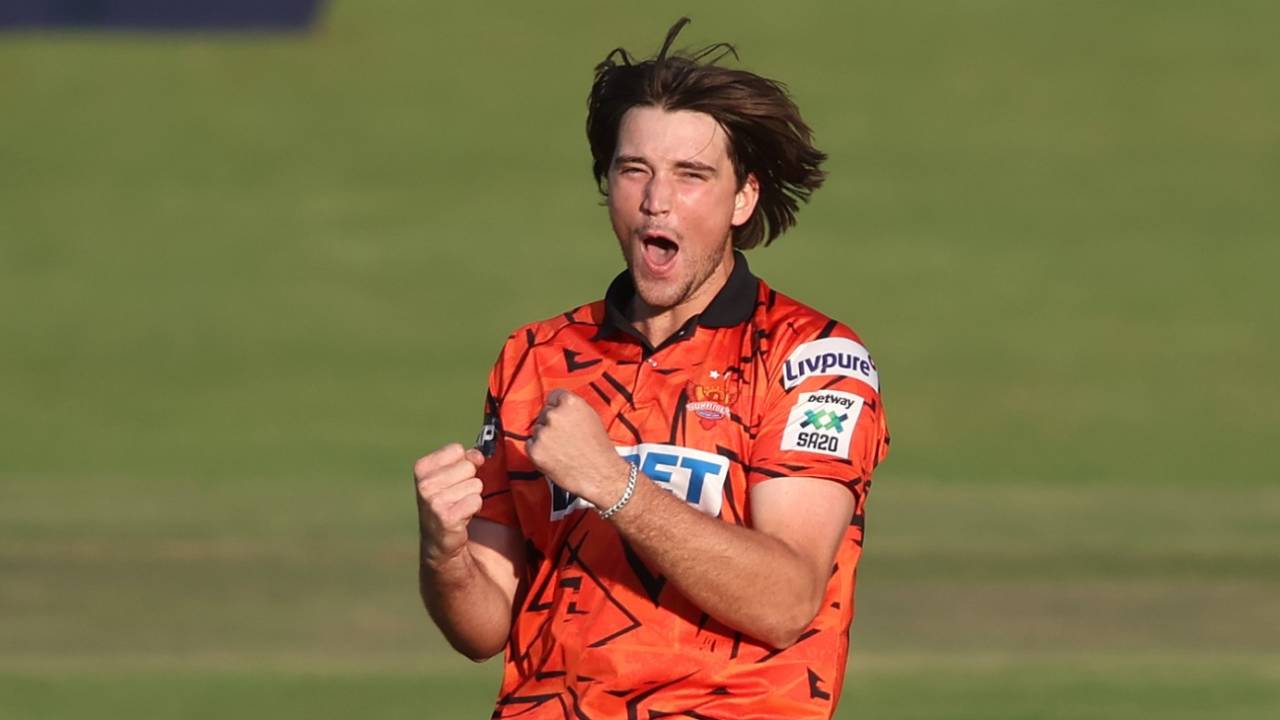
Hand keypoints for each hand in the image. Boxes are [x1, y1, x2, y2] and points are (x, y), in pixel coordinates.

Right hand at [414, 443, 485, 565]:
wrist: (440, 541)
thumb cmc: (449, 501)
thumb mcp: (453, 474)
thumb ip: (467, 459)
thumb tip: (478, 456)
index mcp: (422, 467)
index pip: (457, 450)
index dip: (462, 463)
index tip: (455, 478)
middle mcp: (424, 484)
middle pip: (468, 466)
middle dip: (469, 480)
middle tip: (457, 496)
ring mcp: (434, 501)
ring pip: (475, 484)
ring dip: (472, 496)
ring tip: (459, 506)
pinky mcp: (446, 517)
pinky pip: (476, 501)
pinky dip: (474, 509)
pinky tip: (462, 517)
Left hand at [527, 389, 629, 507]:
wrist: (600, 474)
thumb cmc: (599, 449)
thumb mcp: (590, 417)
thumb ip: (572, 408)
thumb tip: (558, 406)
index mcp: (570, 403)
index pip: (553, 396)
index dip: (556, 407)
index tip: (559, 415)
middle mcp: (554, 415)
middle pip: (544, 413)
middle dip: (551, 423)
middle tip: (564, 437)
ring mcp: (543, 433)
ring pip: (537, 430)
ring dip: (545, 438)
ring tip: (562, 449)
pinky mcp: (535, 450)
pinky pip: (530, 445)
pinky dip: (539, 451)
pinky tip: (555, 457)